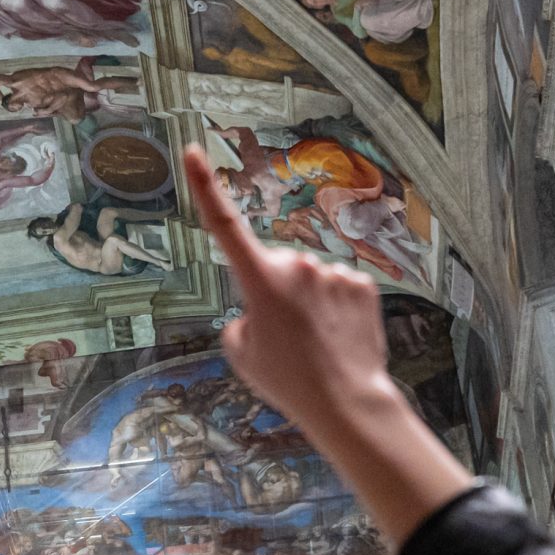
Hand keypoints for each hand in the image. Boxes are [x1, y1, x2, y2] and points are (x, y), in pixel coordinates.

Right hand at [183, 145, 469, 543]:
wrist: (346, 402)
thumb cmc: (288, 381)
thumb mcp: (242, 355)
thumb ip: (241, 319)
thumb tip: (259, 308)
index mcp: (259, 280)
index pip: (223, 225)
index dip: (204, 186)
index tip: (192, 151)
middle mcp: (297, 265)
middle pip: (278, 269)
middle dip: (278, 293)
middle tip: (286, 339)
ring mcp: (333, 272)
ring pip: (312, 281)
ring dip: (309, 304)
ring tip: (316, 344)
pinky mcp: (362, 284)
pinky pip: (339, 289)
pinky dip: (337, 309)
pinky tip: (339, 337)